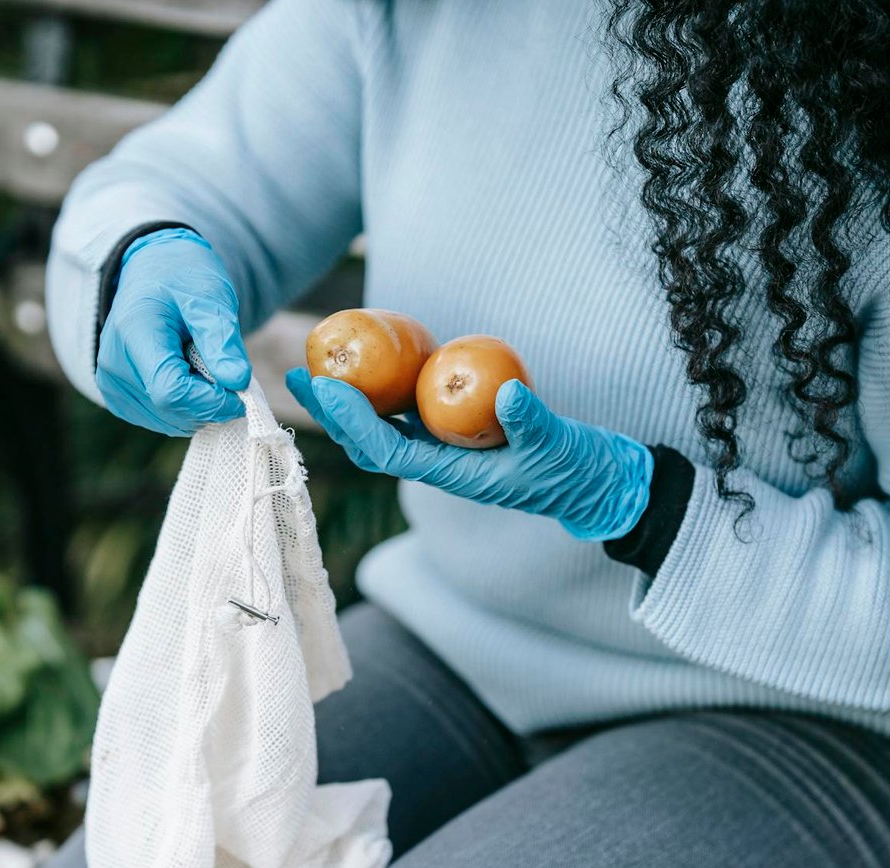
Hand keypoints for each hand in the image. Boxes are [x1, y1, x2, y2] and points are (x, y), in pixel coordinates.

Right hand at [96, 229, 250, 434]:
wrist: (153, 272)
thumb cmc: (183, 278)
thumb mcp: (211, 297)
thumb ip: (222, 340)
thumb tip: (238, 381)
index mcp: (133, 333)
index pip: (171, 391)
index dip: (212, 401)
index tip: (241, 390)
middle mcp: (112, 364)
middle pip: (169, 410)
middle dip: (209, 404)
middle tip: (228, 374)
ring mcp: (111, 384)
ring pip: (166, 421)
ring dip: (199, 407)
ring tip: (205, 368)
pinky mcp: (117, 397)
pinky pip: (159, 420)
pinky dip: (185, 409)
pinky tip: (191, 378)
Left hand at [285, 368, 653, 540]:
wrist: (590, 481)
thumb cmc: (574, 468)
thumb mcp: (559, 443)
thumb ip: (535, 421)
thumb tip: (509, 393)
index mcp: (453, 474)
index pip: (389, 451)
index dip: (354, 422)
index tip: (328, 388)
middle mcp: (439, 464)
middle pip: (370, 441)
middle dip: (333, 412)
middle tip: (300, 374)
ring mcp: (444, 450)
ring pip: (382, 428)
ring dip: (348, 402)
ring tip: (317, 367)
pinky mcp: (454, 435)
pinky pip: (407, 414)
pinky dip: (381, 393)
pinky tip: (369, 363)